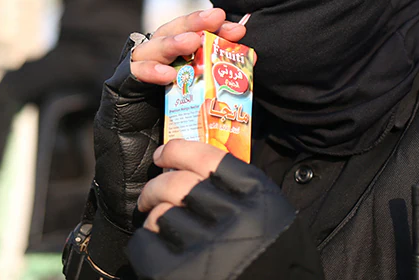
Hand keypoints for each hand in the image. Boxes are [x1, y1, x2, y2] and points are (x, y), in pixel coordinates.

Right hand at [84, 8, 244, 273]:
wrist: (140, 193)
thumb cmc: (174, 158)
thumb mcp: (204, 122)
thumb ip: (220, 96)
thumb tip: (251, 66)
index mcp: (174, 72)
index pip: (191, 39)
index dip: (213, 29)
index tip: (238, 27)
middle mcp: (152, 72)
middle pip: (168, 33)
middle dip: (193, 22)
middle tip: (217, 17)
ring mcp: (132, 82)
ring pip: (146, 47)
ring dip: (171, 42)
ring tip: (192, 40)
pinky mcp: (116, 98)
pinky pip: (128, 76)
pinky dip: (147, 71)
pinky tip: (167, 74)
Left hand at [127, 143, 321, 279]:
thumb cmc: (274, 263)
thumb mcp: (271, 216)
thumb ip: (239, 192)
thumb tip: (189, 169)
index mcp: (258, 198)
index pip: (208, 158)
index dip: (178, 150)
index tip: (163, 154)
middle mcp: (234, 220)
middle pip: (177, 183)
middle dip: (155, 185)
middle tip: (150, 196)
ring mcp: (205, 249)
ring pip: (161, 213)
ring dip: (155, 218)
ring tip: (161, 228)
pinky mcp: (176, 275)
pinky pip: (145, 243)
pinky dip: (146, 242)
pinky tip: (157, 249)